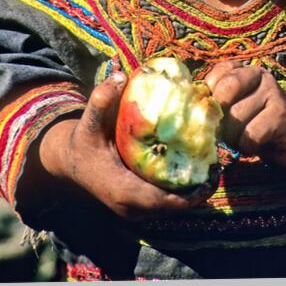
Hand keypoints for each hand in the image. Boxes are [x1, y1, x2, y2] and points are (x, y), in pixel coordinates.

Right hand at [38, 73, 213, 221]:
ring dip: (192, 191)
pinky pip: (165, 202)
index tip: (211, 175)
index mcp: (122, 191)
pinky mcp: (137, 206)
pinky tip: (195, 168)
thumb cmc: (81, 141)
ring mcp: (134, 210)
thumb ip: (102, 99)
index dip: (191, 194)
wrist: (68, 162)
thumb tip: (120, 75)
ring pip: (171, 207)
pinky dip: (181, 189)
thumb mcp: (88, 120)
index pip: (163, 201)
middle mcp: (130, 207)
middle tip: (218, 165)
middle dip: (198, 191)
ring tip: (212, 166)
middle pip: (173, 208)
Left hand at [204, 61, 285, 167]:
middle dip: (220, 118)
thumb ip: (219, 102)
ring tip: (241, 140)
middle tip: (225, 132)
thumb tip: (193, 110)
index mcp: (243, 70)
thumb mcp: (237, 106)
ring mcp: (272, 92)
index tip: (216, 116)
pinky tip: (254, 146)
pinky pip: (251, 134)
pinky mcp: (281, 114)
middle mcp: (258, 74)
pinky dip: (247, 146)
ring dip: (233, 137)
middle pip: (226, 91)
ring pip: (237, 116)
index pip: (215, 76)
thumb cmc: (258, 122)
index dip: (210, 100)